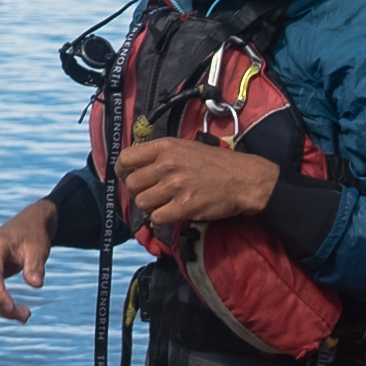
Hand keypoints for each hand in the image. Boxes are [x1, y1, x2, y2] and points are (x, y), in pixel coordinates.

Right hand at [0, 201, 58, 321]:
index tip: (13, 310)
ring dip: (1, 308)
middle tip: (26, 316)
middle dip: (3, 307)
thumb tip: (35, 285)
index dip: (0, 296)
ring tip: (24, 315)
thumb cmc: (34, 235)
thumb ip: (35, 266)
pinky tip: (15, 309)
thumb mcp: (38, 249)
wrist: (29, 224)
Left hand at [117, 136, 275, 230]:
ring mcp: (175, 186)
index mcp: (165, 147)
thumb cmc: (215, 163)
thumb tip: (135, 166)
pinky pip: (157, 217)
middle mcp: (167, 165)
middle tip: (152, 193)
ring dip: (150, 206)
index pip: (126, 159)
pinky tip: (171, 213)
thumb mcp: (185, 147)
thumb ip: (160, 154)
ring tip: (164, 203)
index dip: (122, 171)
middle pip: (132, 184)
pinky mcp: (184, 206)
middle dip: (139, 192)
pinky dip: (161, 218)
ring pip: (142, 203)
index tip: (127, 177)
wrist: (243, 179)